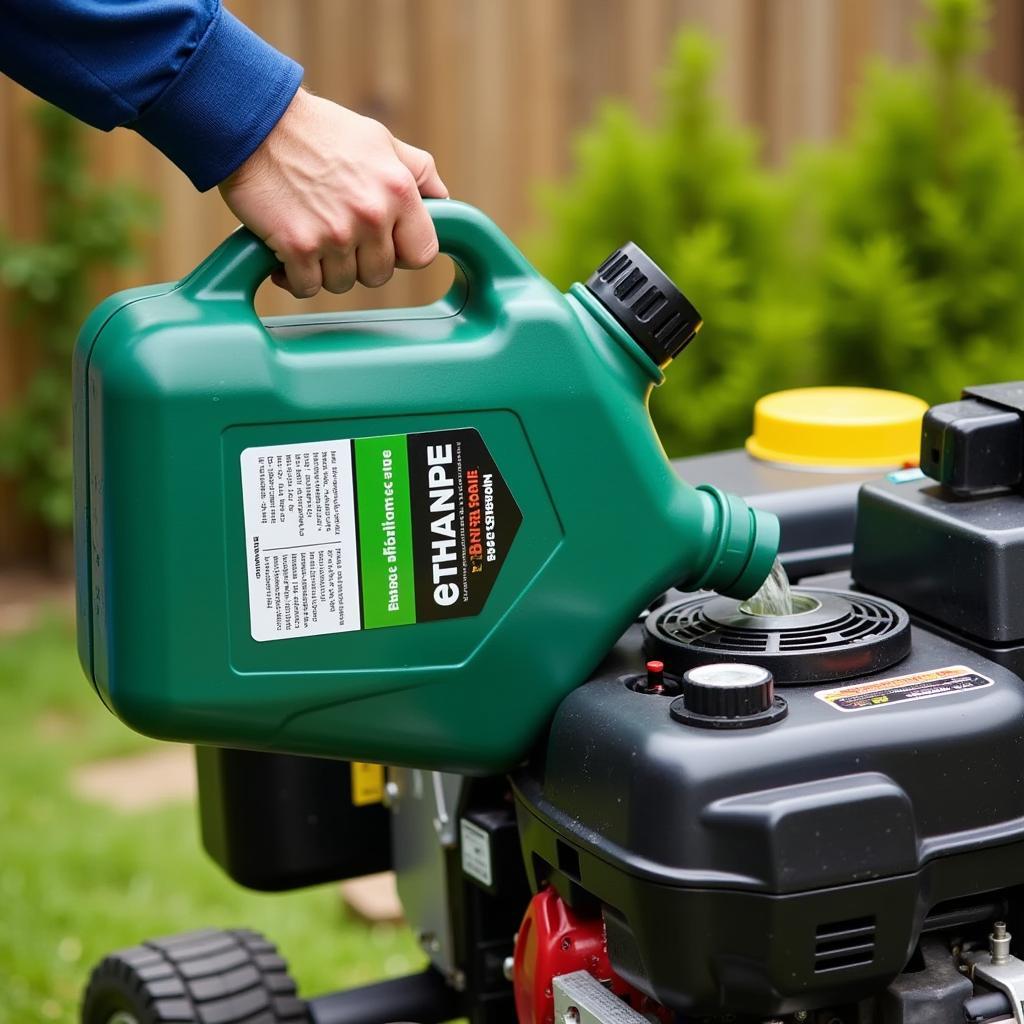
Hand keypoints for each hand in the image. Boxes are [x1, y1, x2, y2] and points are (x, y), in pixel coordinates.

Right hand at [219, 89, 448, 296]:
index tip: (384, 244)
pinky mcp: (297, 246)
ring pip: (342, 284)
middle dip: (359, 262)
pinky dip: (294, 276)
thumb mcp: (378, 140)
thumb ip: (416, 172)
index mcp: (398, 189)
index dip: (402, 253)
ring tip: (311, 235)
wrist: (253, 120)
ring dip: (325, 269)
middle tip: (337, 233)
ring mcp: (335, 233)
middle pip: (379, 275)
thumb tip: (443, 201)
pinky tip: (286, 252)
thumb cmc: (317, 130)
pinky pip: (307, 287)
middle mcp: (371, 214)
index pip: (422, 253)